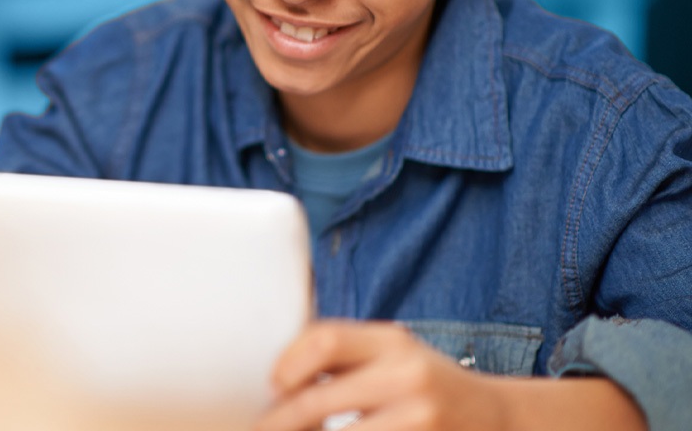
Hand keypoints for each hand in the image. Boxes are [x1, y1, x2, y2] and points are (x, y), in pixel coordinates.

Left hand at [256, 320, 508, 430]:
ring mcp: (419, 418)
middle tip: (262, 428)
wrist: (499, 419)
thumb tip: (277, 376)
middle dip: (279, 421)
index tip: (274, 385)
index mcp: (394, 341)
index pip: (325, 339)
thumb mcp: (394, 355)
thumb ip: (345, 355)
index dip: (288, 363)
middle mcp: (408, 376)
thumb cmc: (428, 385)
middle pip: (318, 400)